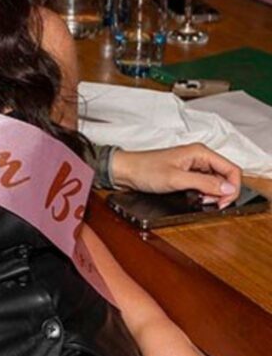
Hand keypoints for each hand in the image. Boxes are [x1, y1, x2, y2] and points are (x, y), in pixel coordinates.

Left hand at [111, 143, 240, 207]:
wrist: (124, 172)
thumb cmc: (144, 170)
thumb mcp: (176, 179)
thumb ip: (204, 183)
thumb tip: (228, 188)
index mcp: (200, 152)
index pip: (232, 169)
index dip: (232, 187)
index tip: (223, 202)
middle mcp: (199, 157)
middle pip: (226, 176)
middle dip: (221, 192)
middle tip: (209, 203)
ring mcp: (193, 166)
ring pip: (216, 182)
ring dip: (212, 194)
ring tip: (199, 200)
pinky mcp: (186, 174)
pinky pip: (204, 185)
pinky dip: (203, 194)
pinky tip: (195, 198)